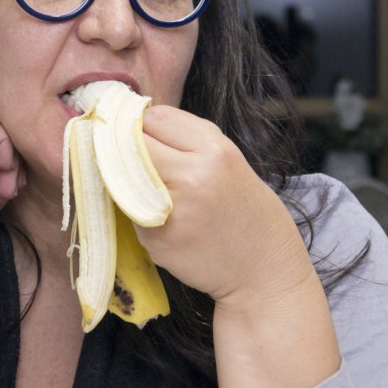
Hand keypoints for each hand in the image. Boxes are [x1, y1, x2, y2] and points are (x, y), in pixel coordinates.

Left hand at [134, 105, 314, 307]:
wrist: (264, 270)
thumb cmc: (245, 211)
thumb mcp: (229, 161)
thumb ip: (186, 140)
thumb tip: (133, 123)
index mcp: (215, 151)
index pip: (155, 117)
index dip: (145, 123)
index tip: (144, 134)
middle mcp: (193, 177)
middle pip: (133, 144)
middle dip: (129, 148)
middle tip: (139, 161)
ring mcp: (172, 209)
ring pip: (123, 176)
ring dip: (128, 179)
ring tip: (156, 191)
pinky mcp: (157, 238)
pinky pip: (129, 211)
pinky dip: (138, 212)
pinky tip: (165, 221)